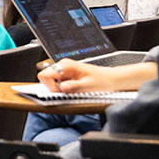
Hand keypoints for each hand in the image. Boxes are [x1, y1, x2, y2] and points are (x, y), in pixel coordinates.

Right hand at [38, 58, 157, 92]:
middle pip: (45, 77)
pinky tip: (73, 90)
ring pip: (50, 81)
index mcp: (66, 65)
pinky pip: (57, 83)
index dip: (50, 86)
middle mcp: (63, 66)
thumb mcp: (89, 86)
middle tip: (66, 92)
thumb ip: (74, 87)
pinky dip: (62, 89)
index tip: (61, 92)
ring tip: (72, 91)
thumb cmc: (103, 80)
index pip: (45, 75)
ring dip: (58, 89)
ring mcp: (64, 71)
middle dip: (52, 87)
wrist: (113, 79)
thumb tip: (61, 88)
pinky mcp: (66, 76)